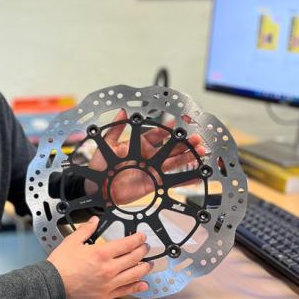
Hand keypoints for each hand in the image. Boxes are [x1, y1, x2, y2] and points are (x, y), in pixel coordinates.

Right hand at [47, 217, 150, 298]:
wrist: (52, 286)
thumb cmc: (60, 266)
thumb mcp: (71, 242)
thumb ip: (85, 230)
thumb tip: (94, 221)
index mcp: (101, 253)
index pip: (127, 244)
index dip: (137, 239)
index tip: (141, 237)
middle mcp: (109, 268)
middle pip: (134, 258)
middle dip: (143, 251)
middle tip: (146, 248)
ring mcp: (109, 283)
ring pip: (134, 275)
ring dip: (144, 268)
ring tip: (149, 264)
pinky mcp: (106, 295)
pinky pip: (126, 291)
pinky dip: (136, 287)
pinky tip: (143, 284)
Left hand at [87, 110, 205, 204]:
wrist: (97, 188)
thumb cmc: (99, 166)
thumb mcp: (106, 145)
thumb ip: (116, 129)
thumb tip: (123, 110)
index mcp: (138, 144)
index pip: (157, 134)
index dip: (168, 128)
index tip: (180, 122)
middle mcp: (148, 155)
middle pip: (170, 147)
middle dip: (184, 142)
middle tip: (197, 138)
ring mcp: (153, 169)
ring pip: (174, 161)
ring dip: (188, 157)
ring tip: (201, 151)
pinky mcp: (155, 182)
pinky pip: (172, 180)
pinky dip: (185, 179)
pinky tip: (196, 175)